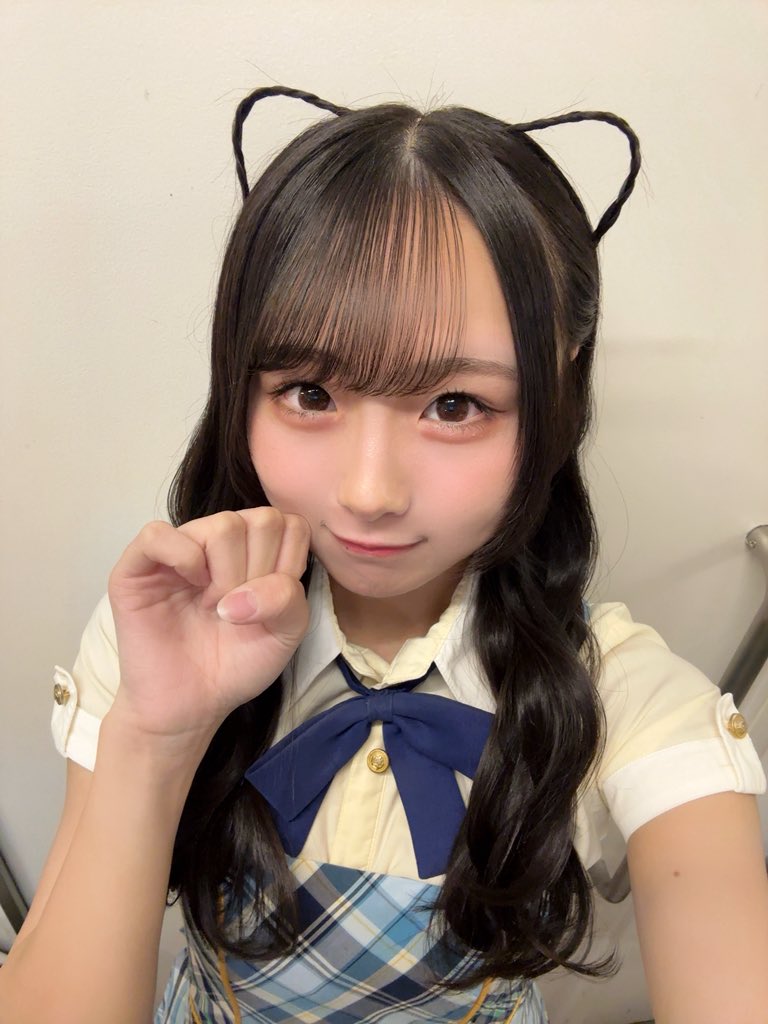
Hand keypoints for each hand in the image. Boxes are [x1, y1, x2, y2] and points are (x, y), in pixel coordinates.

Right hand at [106, 508, 310, 744]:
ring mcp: (180, 547)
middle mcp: (218, 540)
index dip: (287, 565)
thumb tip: (244, 591)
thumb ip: (288, 599)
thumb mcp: (285, 633)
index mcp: (256, 548)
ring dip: (226, 575)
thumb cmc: (235, 663)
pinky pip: (158, 534)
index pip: (291, 523)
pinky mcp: (139, 564)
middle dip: (259, 573)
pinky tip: (190, 586)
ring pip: (221, 525)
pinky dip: (184, 558)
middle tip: (237, 609)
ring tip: (214, 607)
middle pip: (261, 521)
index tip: (269, 602)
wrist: (191, 703)